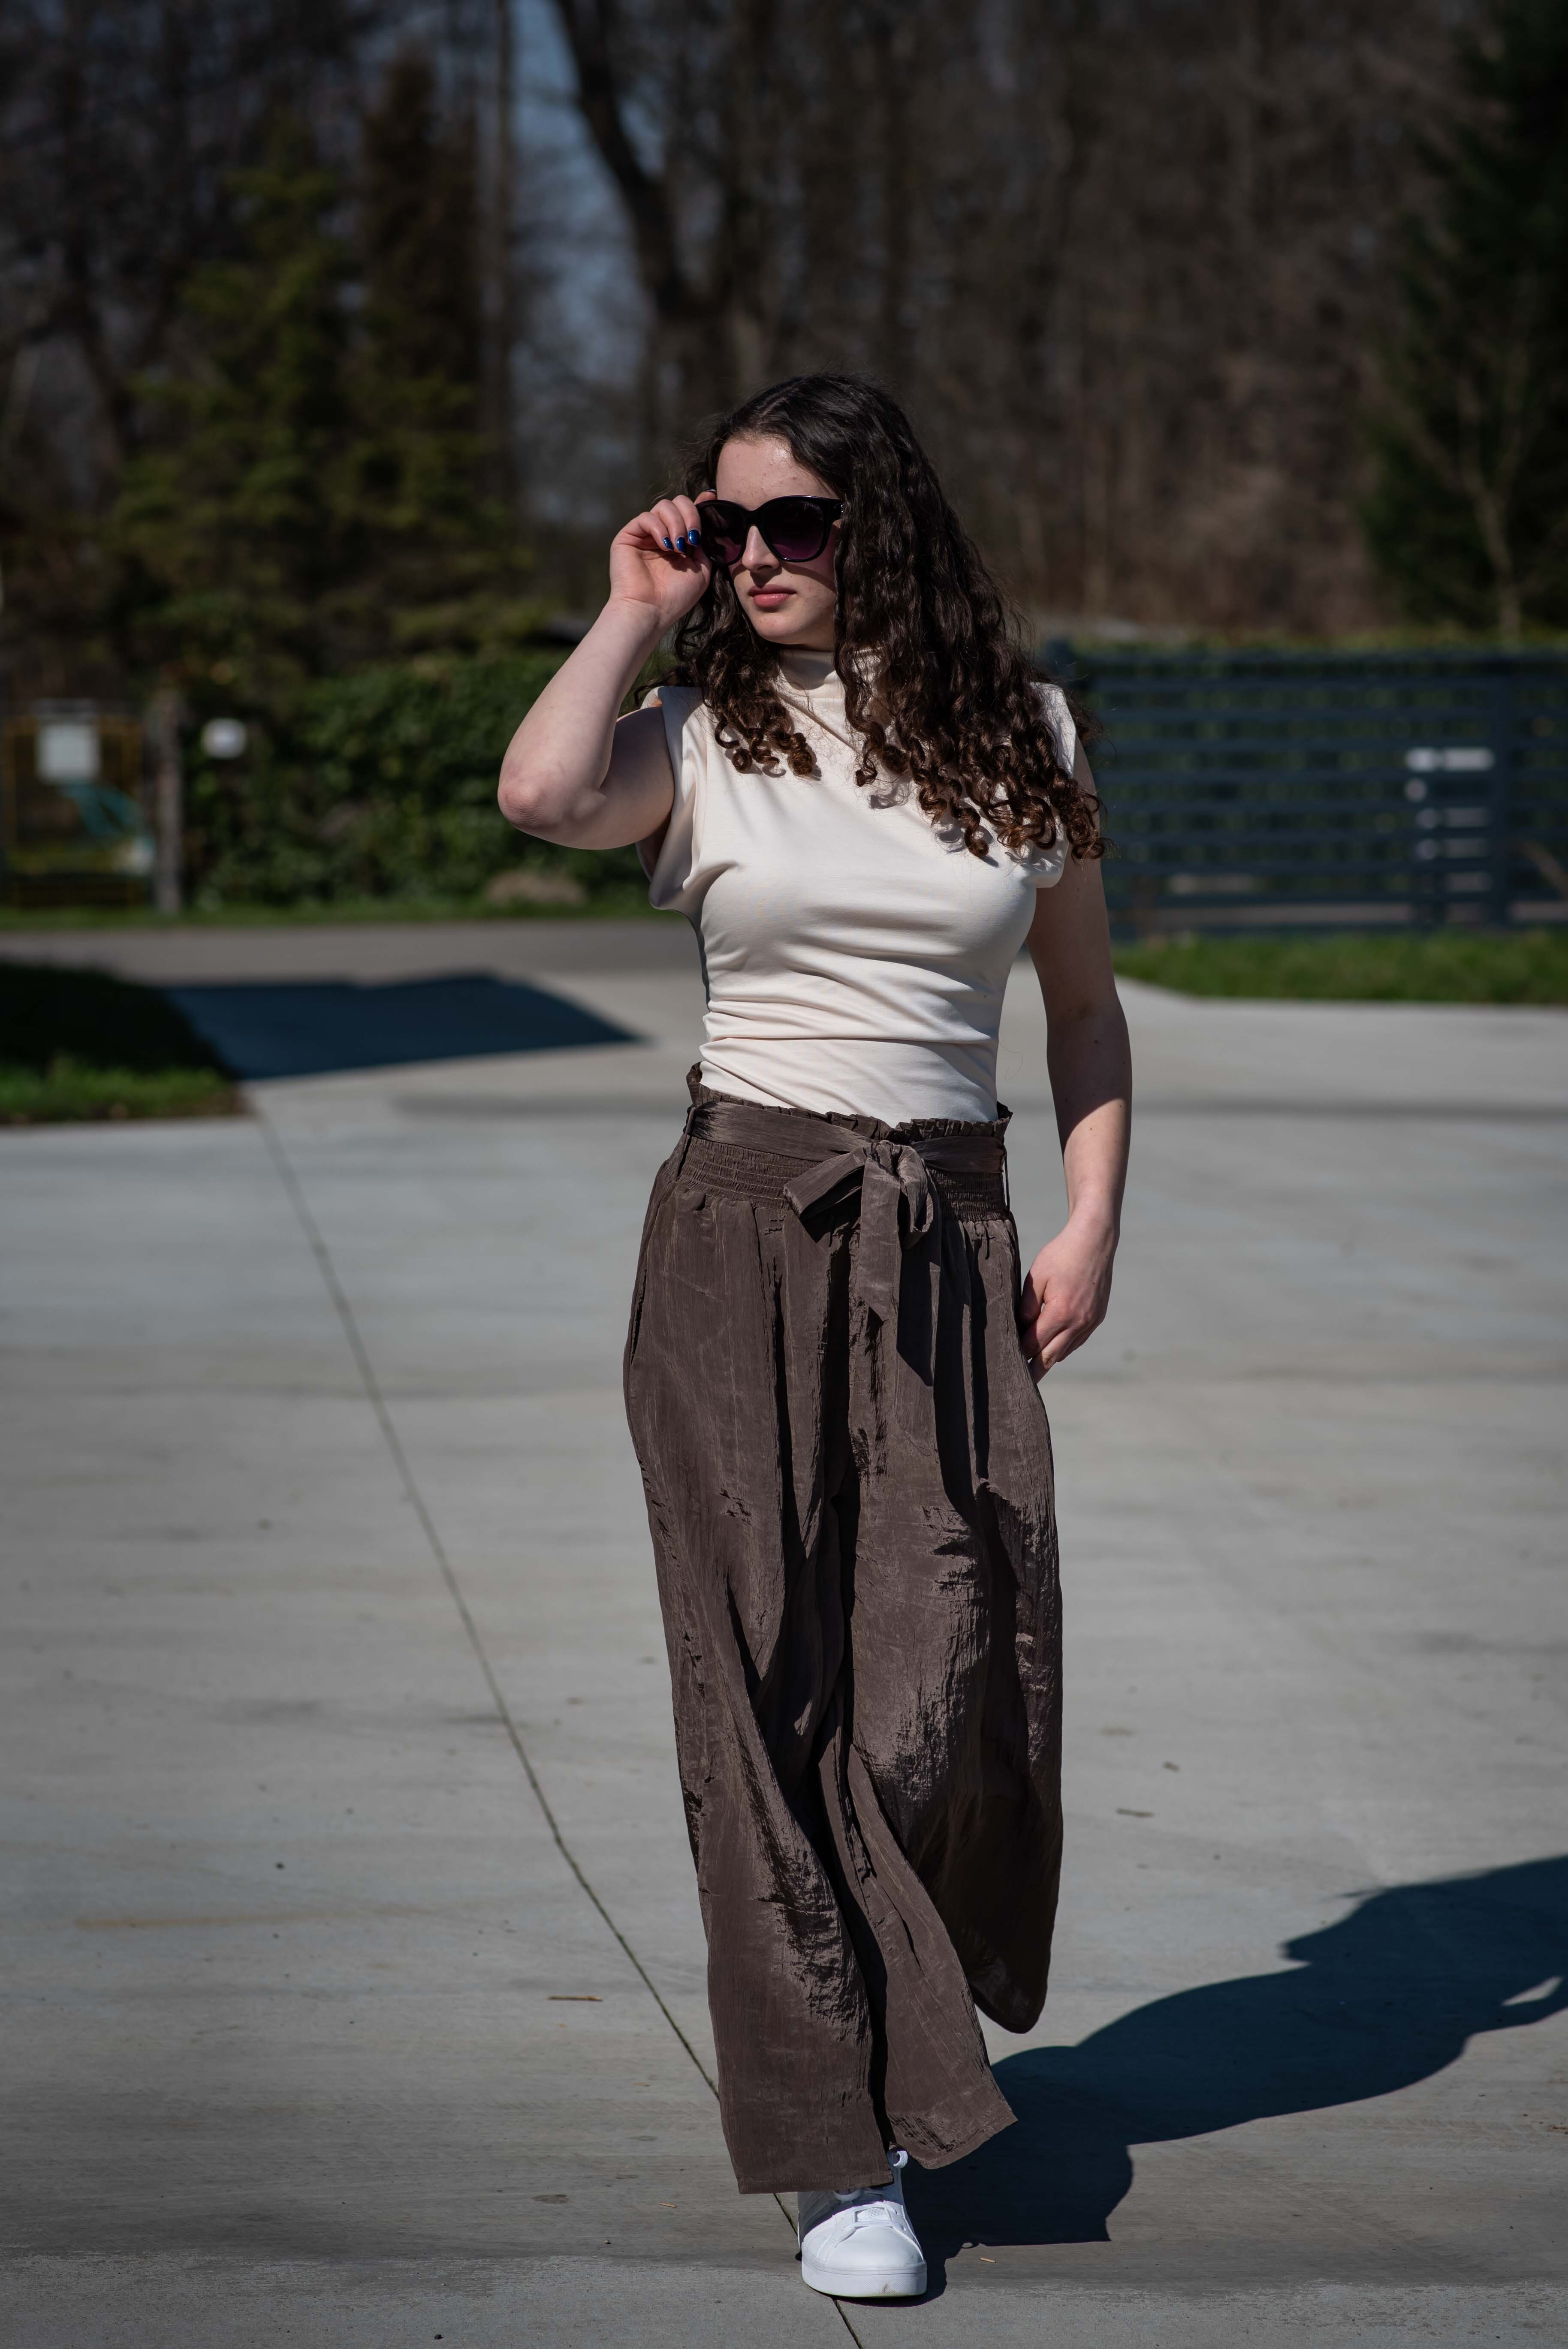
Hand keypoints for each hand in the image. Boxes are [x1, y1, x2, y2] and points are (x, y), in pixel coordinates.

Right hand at [608, 493, 710, 631]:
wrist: (650, 610)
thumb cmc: (675, 597)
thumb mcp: (701, 570)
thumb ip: (705, 545)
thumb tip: (708, 521)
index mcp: (679, 542)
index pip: (688, 513)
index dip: (699, 504)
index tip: (711, 499)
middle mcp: (662, 535)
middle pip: (677, 503)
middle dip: (690, 515)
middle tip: (693, 537)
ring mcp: (645, 535)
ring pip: (663, 506)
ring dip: (676, 523)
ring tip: (678, 547)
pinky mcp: (629, 536)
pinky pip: (646, 517)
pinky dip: (659, 528)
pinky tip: (664, 546)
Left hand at [1018, 1213, 1116, 1379]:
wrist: (1094, 1241)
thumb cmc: (1061, 1255)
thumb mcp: (1036, 1277)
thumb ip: (1025, 1307)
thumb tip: (1019, 1329)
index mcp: (1060, 1313)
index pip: (1033, 1344)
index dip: (1019, 1353)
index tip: (1006, 1363)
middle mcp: (1078, 1323)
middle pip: (1050, 1357)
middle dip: (1033, 1371)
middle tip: (1019, 1384)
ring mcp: (1090, 1322)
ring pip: (1065, 1352)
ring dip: (1048, 1359)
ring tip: (1032, 1369)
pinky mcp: (1097, 1317)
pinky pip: (1077, 1341)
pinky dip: (1064, 1347)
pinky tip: (1052, 1348)